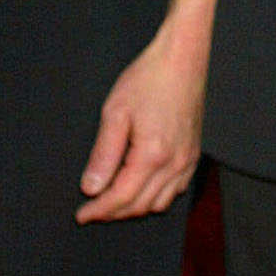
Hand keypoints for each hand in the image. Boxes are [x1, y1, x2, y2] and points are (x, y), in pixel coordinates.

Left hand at [77, 30, 204, 221]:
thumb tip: (92, 186)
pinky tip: (140, 189)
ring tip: (112, 201)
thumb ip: (103, 154)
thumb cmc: (149, 79)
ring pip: (159, 203)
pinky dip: (156, 198)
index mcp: (152, 154)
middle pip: (140, 206)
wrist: (182, 61)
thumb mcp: (115, 113)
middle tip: (92, 210)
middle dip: (113, 213)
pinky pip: (176, 190)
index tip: (82, 214)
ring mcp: (187, 160)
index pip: (121, 197)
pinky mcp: (193, 154)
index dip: (98, 209)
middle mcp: (174, 163)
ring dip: (134, 208)